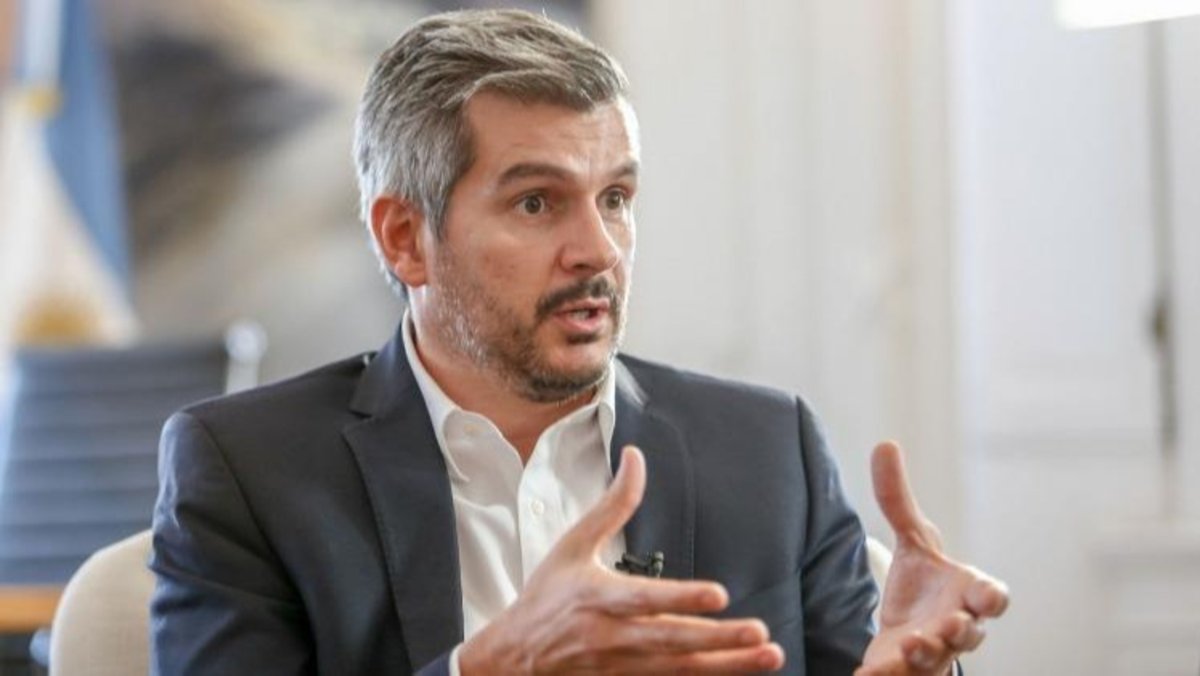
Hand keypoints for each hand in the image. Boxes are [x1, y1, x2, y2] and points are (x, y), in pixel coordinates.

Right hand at [459, 446, 784, 674]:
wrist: (514, 658)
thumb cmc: (546, 596)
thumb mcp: (572, 545)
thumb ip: (613, 504)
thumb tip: (636, 456)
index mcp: (599, 598)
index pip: (645, 599)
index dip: (681, 599)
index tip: (719, 594)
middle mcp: (613, 637)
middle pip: (672, 641)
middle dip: (719, 639)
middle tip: (760, 632)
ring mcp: (622, 668)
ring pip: (681, 669)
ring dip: (727, 665)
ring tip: (769, 654)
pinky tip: (739, 672)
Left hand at [856, 442, 1009, 675]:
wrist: (910, 629)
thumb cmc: (925, 583)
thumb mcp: (913, 539)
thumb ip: (898, 499)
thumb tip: (884, 443)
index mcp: (967, 593)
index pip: (993, 597)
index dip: (993, 596)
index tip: (987, 595)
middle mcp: (956, 627)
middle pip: (970, 634)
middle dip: (961, 630)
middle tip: (949, 625)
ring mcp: (933, 654)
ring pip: (938, 661)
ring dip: (928, 654)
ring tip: (912, 646)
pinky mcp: (905, 673)